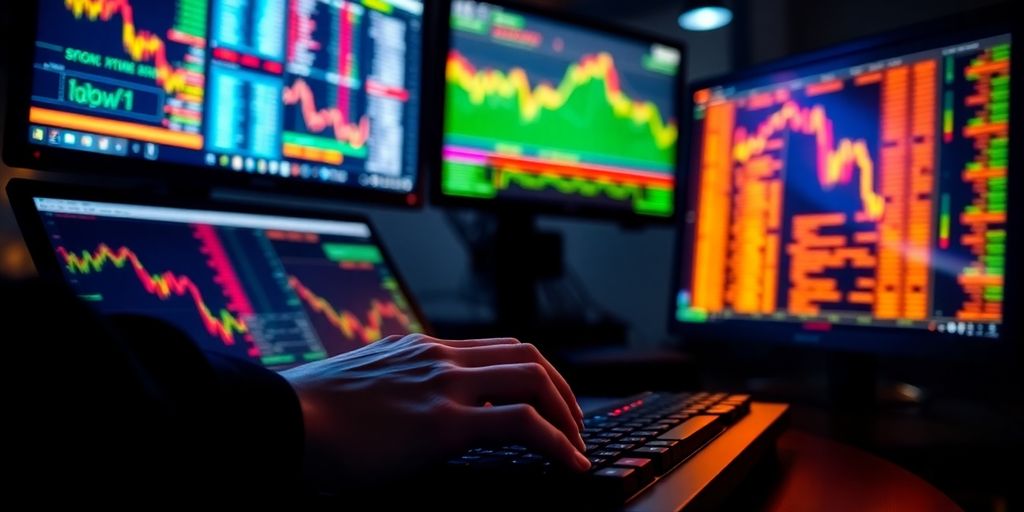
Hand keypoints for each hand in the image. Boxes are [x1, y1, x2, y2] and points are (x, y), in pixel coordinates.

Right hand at [280, 334, 588, 489]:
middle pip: (527, 355)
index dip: (535, 372)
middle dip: (562, 389)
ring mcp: (443, 385)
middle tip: (574, 423)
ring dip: (566, 412)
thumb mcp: (361, 385)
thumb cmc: (309, 413)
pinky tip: (569, 462)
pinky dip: (557, 441)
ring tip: (576, 445)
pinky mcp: (442, 423)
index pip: (497, 346)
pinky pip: (522, 422)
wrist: (282, 420)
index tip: (547, 400)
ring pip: (533, 379)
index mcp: (420, 348)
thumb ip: (394, 387)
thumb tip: (407, 412)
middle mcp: (438, 357)